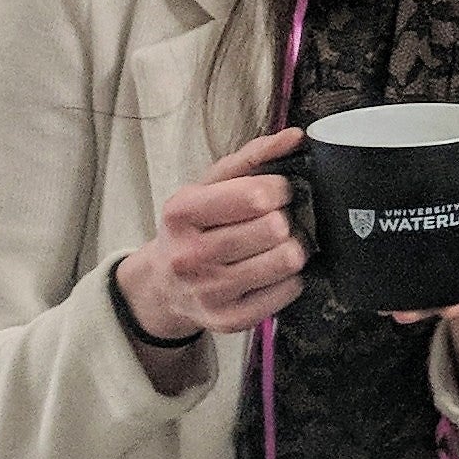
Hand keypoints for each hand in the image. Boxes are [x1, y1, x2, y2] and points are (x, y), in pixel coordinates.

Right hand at [118, 126, 310, 342]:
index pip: (255, 195)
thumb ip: (251, 157)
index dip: (279, 189)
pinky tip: (272, 271)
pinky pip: (288, 291)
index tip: (276, 192)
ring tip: (278, 245)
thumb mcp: (209, 186)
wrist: (164, 285)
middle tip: (278, 222)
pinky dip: (290, 279)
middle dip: (286, 220)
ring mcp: (209, 291)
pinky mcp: (229, 320)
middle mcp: (190, 255)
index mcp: (181, 212)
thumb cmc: (194, 227)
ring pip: (287, 261)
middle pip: (275, 229)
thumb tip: (294, 137)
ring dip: (294, 248)